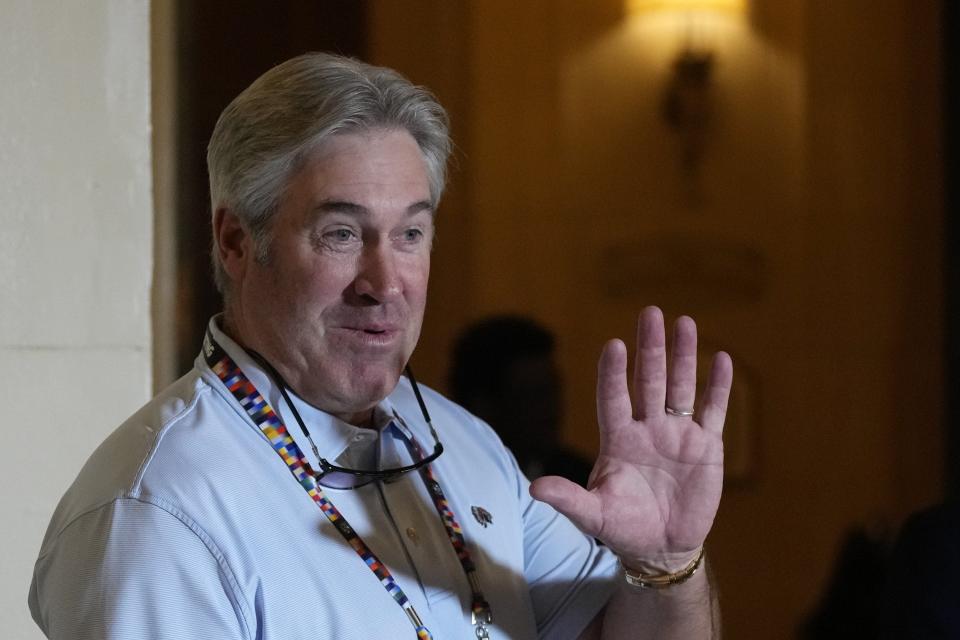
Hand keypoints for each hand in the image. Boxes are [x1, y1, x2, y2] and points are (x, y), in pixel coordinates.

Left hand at [529, 306, 731, 567]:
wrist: (662, 547)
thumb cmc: (623, 527)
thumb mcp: (594, 515)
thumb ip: (568, 499)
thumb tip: (534, 488)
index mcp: (617, 439)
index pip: (613, 397)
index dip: (614, 373)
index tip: (614, 345)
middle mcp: (646, 427)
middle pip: (649, 380)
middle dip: (650, 348)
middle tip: (650, 312)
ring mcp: (677, 433)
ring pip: (681, 386)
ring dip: (683, 356)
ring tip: (684, 322)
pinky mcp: (706, 445)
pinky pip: (713, 410)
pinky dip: (718, 386)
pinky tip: (721, 358)